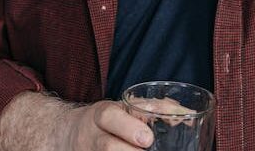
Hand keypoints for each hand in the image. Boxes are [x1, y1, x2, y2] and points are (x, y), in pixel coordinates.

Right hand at [0, 92, 154, 150]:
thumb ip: (152, 108)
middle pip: (106, 146)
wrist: (67, 133)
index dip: (128, 127)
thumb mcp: (123, 108)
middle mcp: (90, 135)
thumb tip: (187, 113)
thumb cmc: (108, 120)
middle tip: (147, 150)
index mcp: (101, 114)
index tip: (147, 139)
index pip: (111, 116)